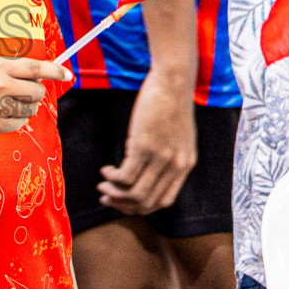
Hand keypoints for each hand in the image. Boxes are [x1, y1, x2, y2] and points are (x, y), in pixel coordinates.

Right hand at [0, 57, 73, 139]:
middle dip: (35, 93)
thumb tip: (42, 76)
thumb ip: (14, 68)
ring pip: (31, 109)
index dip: (55, 71)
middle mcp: (1, 85)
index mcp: (0, 67)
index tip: (68, 75)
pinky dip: (16, 120)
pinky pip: (21, 123)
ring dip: (24, 107)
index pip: (35, 67)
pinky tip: (0, 114)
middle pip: (37, 91)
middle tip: (22, 93)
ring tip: (6, 103)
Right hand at [98, 67, 195, 214]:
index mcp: (185, 165)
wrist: (173, 81)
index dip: (141, 207)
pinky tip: (105, 169)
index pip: (164, 201)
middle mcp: (175, 166)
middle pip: (147, 202)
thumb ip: (170, 153)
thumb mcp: (178, 134)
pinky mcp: (144, 147)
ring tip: (103, 184)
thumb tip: (149, 167)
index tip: (125, 202)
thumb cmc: (172, 102)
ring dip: (114, 194)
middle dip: (123, 205)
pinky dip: (111, 177)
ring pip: (134, 194)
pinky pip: (124, 176)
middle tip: (106, 197)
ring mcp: (160, 158)